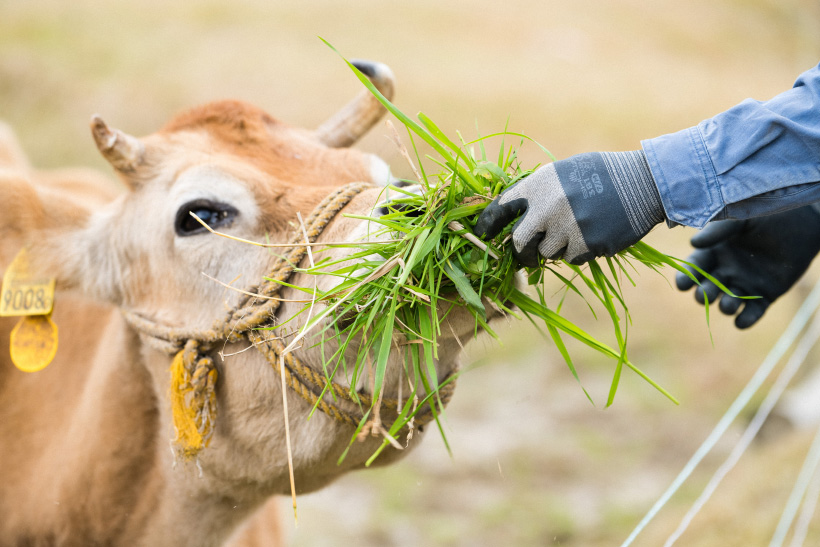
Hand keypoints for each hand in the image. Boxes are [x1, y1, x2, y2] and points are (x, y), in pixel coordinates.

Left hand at [473, 151, 664, 265]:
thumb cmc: (601, 174)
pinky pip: (570, 259)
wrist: (643, 182)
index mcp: (539, 184)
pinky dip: (577, 252)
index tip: (482, 236)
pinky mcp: (587, 245)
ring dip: (555, 248)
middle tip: (527, 255)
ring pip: (546, 253)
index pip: (500, 209)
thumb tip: (514, 218)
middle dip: (521, 252)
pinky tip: (591, 234)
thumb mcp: (563, 172)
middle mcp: (548, 206)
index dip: (487, 225)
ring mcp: (568, 228)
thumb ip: (538, 193)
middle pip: (519, 242)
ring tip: (575, 229)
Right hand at [676, 205, 819, 327]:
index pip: (694, 268)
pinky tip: (742, 322)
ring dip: (725, 307)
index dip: (686, 277)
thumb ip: (718, 230)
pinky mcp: (764, 296)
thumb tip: (693, 244)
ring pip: (727, 303)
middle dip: (704, 294)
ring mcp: (744, 285)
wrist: (802, 224)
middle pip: (707, 289)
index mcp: (714, 253)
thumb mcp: (741, 219)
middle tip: (705, 294)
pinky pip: (752, 312)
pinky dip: (745, 320)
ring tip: (729, 305)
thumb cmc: (767, 217)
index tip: (683, 284)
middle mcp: (725, 271)